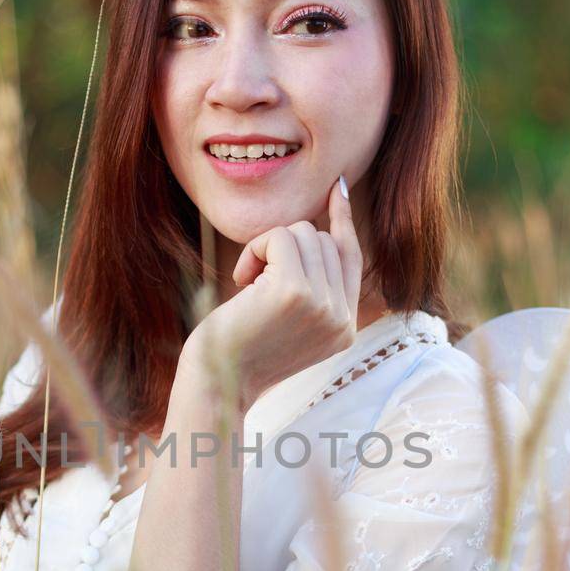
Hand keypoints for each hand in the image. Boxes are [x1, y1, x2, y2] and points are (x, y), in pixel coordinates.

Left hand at [187, 175, 363, 411]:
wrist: (216, 382)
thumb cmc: (239, 349)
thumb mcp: (287, 321)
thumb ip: (313, 287)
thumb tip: (318, 229)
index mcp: (344, 328)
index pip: (353, 259)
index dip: (344, 219)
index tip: (338, 187)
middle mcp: (341, 319)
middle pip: (324, 239)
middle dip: (284, 247)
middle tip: (255, 281)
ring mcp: (323, 306)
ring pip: (304, 233)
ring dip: (266, 248)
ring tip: (248, 285)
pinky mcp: (295, 292)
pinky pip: (280, 237)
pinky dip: (254, 250)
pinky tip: (242, 281)